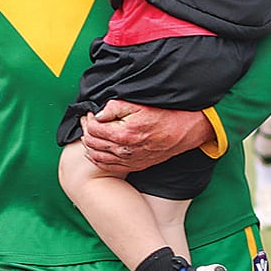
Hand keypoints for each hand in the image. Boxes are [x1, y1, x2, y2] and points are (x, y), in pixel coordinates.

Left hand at [79, 100, 213, 173]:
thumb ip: (114, 107)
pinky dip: (97, 159)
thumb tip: (97, 113)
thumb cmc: (163, 115)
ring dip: (90, 144)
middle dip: (86, 130)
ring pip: (97, 156)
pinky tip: (96, 150)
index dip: (88, 119)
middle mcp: (124, 150)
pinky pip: (108, 166)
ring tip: (90, 133)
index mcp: (123, 134)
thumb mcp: (138, 104)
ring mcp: (129, 160)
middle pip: (92, 143)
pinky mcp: (134, 165)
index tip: (90, 112)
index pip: (93, 129)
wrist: (184, 131)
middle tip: (87, 121)